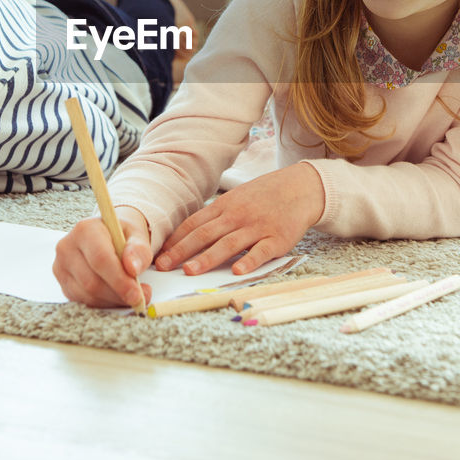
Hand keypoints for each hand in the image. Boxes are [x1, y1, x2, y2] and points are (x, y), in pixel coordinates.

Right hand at [53, 206, 152, 308]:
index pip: (100, 259)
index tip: (137, 294)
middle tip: (139, 298)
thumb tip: (132, 268)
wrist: (109, 236)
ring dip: (113, 300)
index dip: (119, 280)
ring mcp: (61, 267)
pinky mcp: (63, 283)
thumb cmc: (122, 235)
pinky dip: (104, 303)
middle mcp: (67, 247)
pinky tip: (116, 296)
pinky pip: (83, 301)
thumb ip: (139, 249)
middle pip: (92, 281)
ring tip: (131, 295)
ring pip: (87, 295)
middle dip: (118, 294)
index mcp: (85, 229)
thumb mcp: (136, 235)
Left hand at [155, 162, 324, 276]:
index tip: (159, 255)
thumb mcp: (236, 199)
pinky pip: (261, 252)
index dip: (176, 240)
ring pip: (228, 243)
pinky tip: (236, 271)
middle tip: (163, 266)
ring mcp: (257, 227)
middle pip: (205, 234)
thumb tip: (189, 235)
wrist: (299, 188)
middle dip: (182, 251)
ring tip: (190, 271)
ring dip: (208, 258)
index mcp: (224, 206)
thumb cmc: (263, 197)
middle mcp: (237, 215)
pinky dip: (248, 261)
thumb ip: (215, 216)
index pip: (194, 224)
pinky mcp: (277, 239)